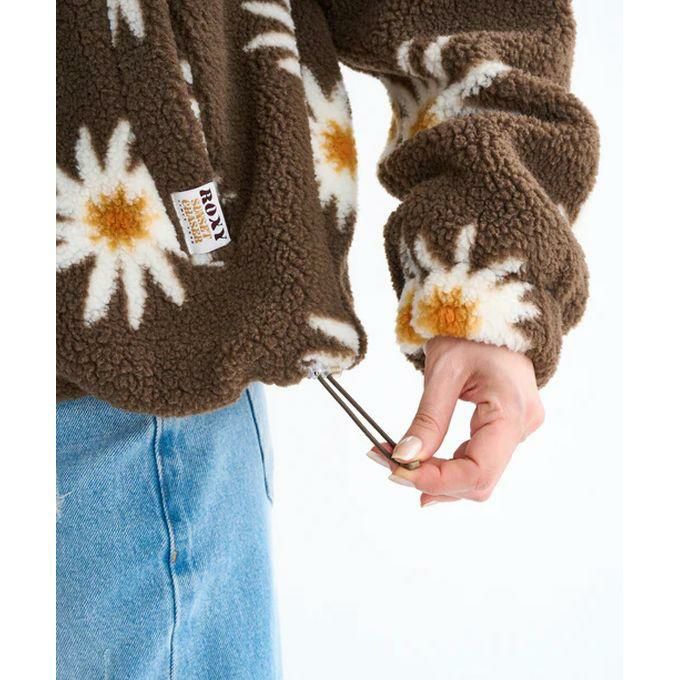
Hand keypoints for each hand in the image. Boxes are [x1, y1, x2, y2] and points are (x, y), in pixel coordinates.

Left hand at [367, 337, 543, 505]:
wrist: (495, 310)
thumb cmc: (472, 333)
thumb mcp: (443, 371)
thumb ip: (427, 419)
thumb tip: (404, 459)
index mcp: (512, 411)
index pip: (478, 472)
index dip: (439, 481)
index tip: (399, 472)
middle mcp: (522, 427)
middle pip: (479, 480)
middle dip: (435, 482)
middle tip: (391, 468)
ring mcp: (518, 429)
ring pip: (478, 475)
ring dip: (438, 477)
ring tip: (399, 465)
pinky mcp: (507, 428)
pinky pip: (479, 459)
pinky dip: (448, 465)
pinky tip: (422, 461)